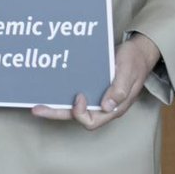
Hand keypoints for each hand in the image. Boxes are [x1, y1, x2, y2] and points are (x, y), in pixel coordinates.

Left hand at [31, 33, 161, 129]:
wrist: (138, 52)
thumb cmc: (135, 62)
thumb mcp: (129, 73)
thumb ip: (120, 89)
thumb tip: (107, 106)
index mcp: (114, 107)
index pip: (92, 120)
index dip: (81, 112)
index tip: (79, 96)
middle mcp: (103, 107)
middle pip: (77, 117)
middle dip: (56, 114)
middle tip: (37, 109)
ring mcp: (97, 98)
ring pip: (72, 108)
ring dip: (55, 107)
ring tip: (37, 103)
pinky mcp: (92, 88)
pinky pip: (74, 96)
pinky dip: (61, 95)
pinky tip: (49, 89)